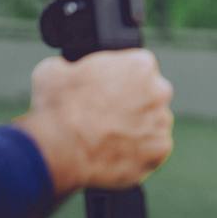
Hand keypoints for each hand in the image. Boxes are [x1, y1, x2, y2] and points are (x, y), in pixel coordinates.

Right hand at [14, 49, 173, 196]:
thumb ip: (72, 64)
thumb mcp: (55, 69)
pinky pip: (153, 150)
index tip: (107, 92)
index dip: (120, 81)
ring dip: (138, 129)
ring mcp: (161, 122)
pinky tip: (118, 154)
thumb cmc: (57, 109)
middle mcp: (159, 90)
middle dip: (134, 104)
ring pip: (152, 123)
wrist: (59, 150)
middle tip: (109, 116)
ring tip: (110, 139)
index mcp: (140, 64)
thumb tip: (67, 67)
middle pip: (150, 95)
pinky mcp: (159, 151)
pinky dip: (139, 153)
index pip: (138, 68)